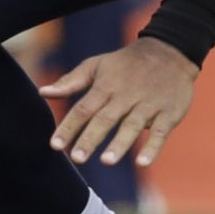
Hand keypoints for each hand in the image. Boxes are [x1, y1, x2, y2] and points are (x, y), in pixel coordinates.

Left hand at [40, 37, 198, 167]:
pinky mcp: (169, 112)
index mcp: (106, 85)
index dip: (69, 127)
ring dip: (120, 143)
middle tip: (77, 158)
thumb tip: (43, 92)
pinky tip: (142, 163)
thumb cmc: (127, 63)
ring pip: (132, 125)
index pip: (84, 108)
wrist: (171, 50)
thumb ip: (71, 81)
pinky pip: (160, 131)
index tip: (55, 146)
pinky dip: (153, 147)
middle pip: (105, 118)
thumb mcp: (98, 65)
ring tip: (107, 161)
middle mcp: (126, 96)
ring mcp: (149, 104)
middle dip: (91, 138)